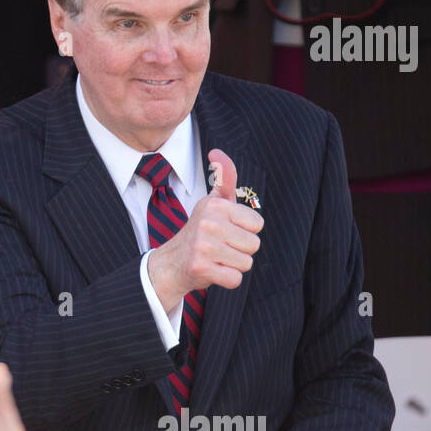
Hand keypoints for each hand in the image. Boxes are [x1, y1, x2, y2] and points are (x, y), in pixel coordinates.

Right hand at [146, 149, 262, 311]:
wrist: (172, 263)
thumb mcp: (213, 203)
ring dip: (233, 265)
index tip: (225, 231)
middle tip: (220, 247)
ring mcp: (203, 246)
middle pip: (254, 244)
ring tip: (216, 258)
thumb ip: (224, 179)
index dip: (245, 231)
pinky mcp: (200, 268)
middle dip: (240, 250)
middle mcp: (208, 223)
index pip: (257, 224)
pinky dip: (227, 280)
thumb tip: (217, 151)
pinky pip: (235, 279)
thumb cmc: (201, 231)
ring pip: (246, 262)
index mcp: (215, 205)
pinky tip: (212, 271)